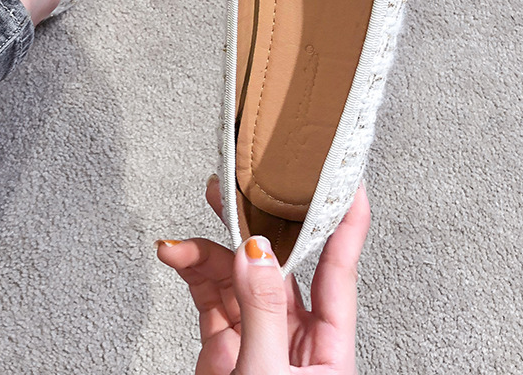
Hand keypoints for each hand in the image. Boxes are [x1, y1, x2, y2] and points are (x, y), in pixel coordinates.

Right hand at [156, 179, 369, 374]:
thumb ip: (264, 313)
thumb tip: (257, 252)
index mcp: (330, 346)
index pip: (340, 267)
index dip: (345, 220)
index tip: (346, 177)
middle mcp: (297, 334)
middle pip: (281, 260)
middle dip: (261, 218)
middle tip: (243, 182)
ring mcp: (258, 335)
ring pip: (237, 272)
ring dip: (212, 245)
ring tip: (193, 224)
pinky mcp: (224, 343)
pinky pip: (208, 293)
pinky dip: (191, 269)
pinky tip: (176, 254)